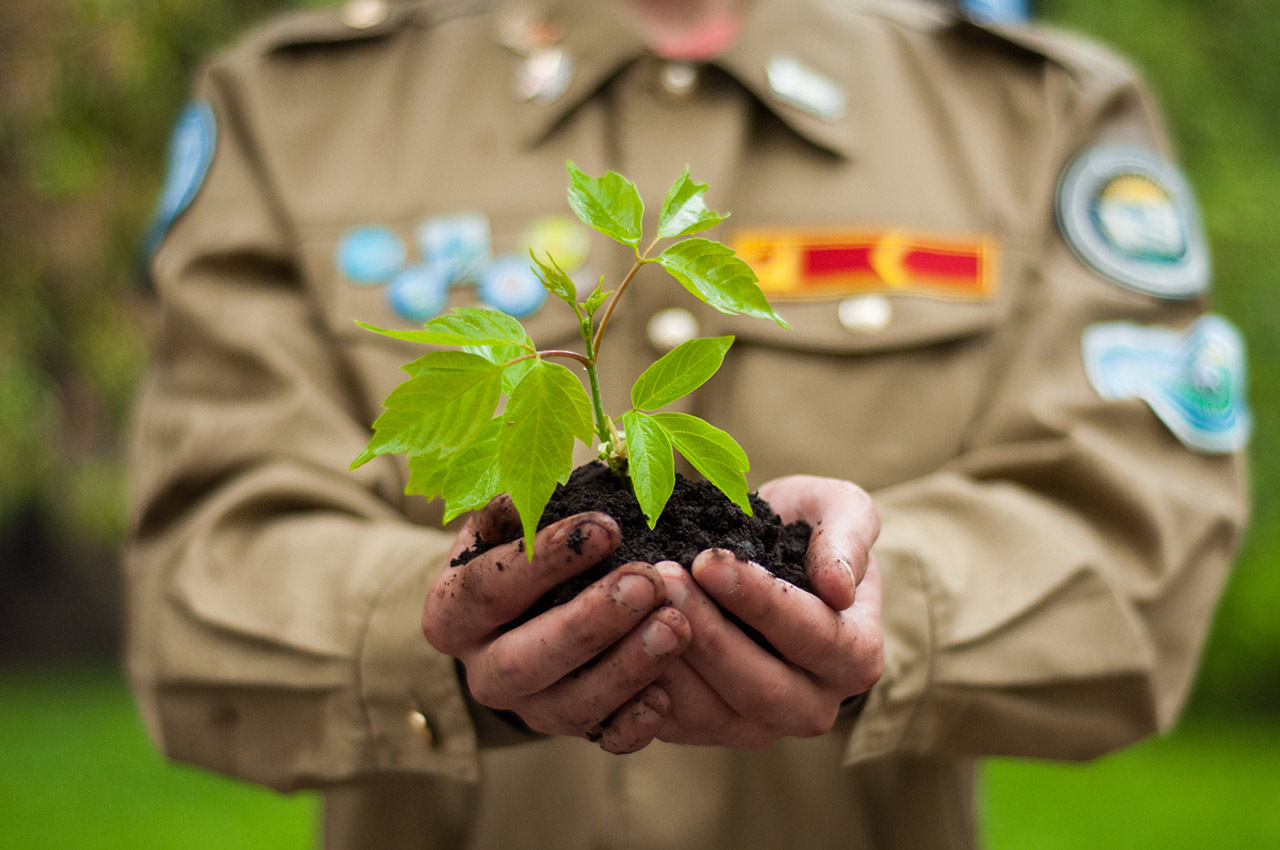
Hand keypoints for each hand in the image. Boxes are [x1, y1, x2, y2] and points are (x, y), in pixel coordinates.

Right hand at [422, 496, 691, 753]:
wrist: (531, 607)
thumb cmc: (525, 547)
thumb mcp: (510, 522)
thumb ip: (519, 507)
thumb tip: (527, 494)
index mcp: (452, 614)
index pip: (489, 588)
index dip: (545, 559)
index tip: (605, 527)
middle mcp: (481, 670)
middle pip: (523, 659)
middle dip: (589, 622)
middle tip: (646, 583)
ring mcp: (529, 708)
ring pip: (569, 705)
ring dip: (626, 667)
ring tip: (677, 625)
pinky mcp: (576, 729)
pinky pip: (605, 739)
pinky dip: (636, 723)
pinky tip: (668, 697)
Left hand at [653, 476, 882, 746]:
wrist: (758, 557)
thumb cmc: (802, 530)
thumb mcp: (838, 509)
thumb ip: (848, 536)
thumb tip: (839, 588)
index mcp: (855, 656)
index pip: (815, 638)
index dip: (762, 602)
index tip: (711, 561)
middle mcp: (813, 705)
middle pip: (761, 688)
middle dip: (708, 634)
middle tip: (664, 579)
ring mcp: (757, 727)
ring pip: (710, 713)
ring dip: (668, 657)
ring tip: (638, 598)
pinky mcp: (704, 731)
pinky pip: (670, 722)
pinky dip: (640, 684)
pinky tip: (618, 635)